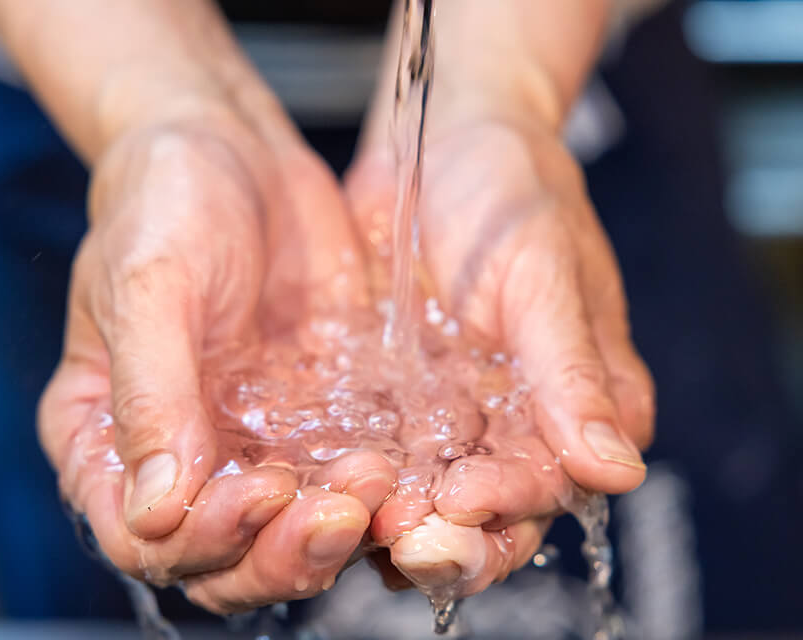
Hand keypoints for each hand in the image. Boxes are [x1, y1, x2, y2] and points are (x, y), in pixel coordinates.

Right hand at [38, 113, 396, 613]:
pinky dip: (370, 492)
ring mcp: (248, 445)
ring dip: (332, 533)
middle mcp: (177, 456)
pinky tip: (401, 468)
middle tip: (337, 512)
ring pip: (285, 535)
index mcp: (106, 436)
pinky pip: (338, 481)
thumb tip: (159, 507)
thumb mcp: (148, 284)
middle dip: (279, 552)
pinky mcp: (309, 422)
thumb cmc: (165, 201)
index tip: (258, 494)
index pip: (143, 537)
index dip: (200, 540)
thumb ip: (150, 393)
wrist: (234, 150)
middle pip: (221, 559)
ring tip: (378, 486)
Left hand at [345, 117, 653, 594]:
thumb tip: (617, 471)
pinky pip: (370, 454)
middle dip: (447, 537)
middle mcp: (512, 425)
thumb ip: (575, 373)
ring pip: (422, 498)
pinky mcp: (389, 402)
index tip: (466, 499)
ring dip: (390, 520)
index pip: (551, 484)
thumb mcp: (547, 273)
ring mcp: (446, 418)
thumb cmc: (514, 188)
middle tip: (402, 535)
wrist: (442, 138)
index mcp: (574, 405)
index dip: (511, 505)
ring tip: (352, 519)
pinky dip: (348, 479)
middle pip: (486, 515)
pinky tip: (318, 487)